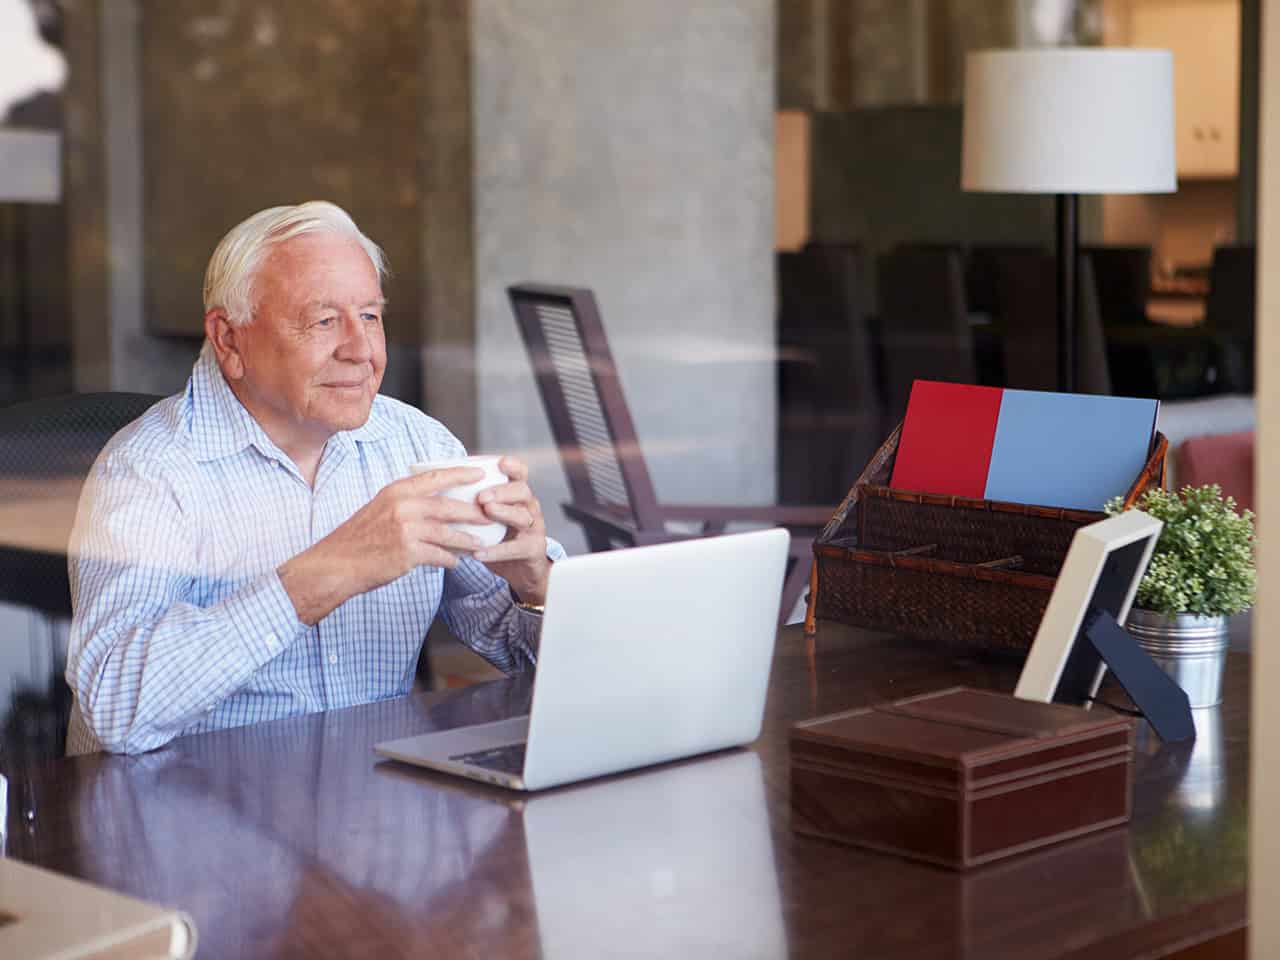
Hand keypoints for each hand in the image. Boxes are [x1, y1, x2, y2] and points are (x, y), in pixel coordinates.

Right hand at [279, 466, 490, 623]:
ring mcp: (405, 530)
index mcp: (396, 491)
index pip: (435, 477)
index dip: (460, 474)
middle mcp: (402, 507)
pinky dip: (450, 559)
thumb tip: (435, 502)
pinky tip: (456, 562)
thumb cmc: (359, 538)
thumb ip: (406, 503)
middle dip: (473, 511)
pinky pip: (439, 555)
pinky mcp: (408, 553)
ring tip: (481, 543)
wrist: (337, 564)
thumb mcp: (380, 509)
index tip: (480, 473)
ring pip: (448, 532)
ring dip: (467, 539)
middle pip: (448, 506)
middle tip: (491, 514)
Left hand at [473, 456, 552, 604]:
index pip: (521, 474)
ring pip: (522, 516)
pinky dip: (497, 550)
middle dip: (502, 491)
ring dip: (503, 513)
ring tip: (486, 512)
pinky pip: (516, 548)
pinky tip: (479, 553)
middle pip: (522, 491)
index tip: (500, 462)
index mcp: (518, 495)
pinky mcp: (533, 550)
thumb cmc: (500, 537)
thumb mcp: (490, 516)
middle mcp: (529, 508)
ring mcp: (533, 528)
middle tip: (482, 496)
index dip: (513, 467)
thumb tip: (436, 487)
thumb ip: (472, 502)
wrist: (522, 570)